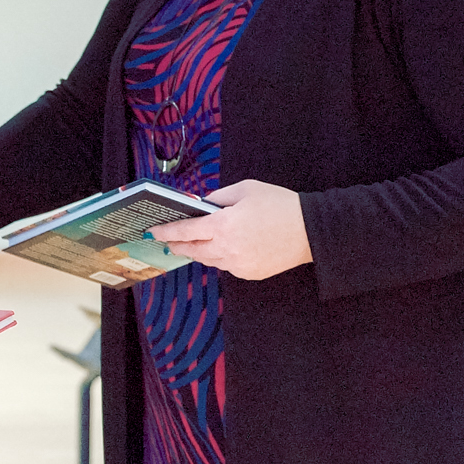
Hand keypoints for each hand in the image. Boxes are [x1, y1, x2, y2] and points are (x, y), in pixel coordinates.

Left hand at [150, 179, 313, 279]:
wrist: (310, 231)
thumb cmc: (280, 205)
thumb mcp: (246, 190)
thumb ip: (218, 197)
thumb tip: (202, 206)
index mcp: (223, 225)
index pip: (184, 230)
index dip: (166, 231)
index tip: (153, 231)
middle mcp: (226, 248)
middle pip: (192, 249)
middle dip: (178, 244)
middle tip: (168, 240)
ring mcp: (237, 264)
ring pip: (207, 260)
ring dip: (198, 251)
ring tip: (191, 244)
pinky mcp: (248, 273)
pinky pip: (226, 266)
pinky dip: (220, 257)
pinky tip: (222, 249)